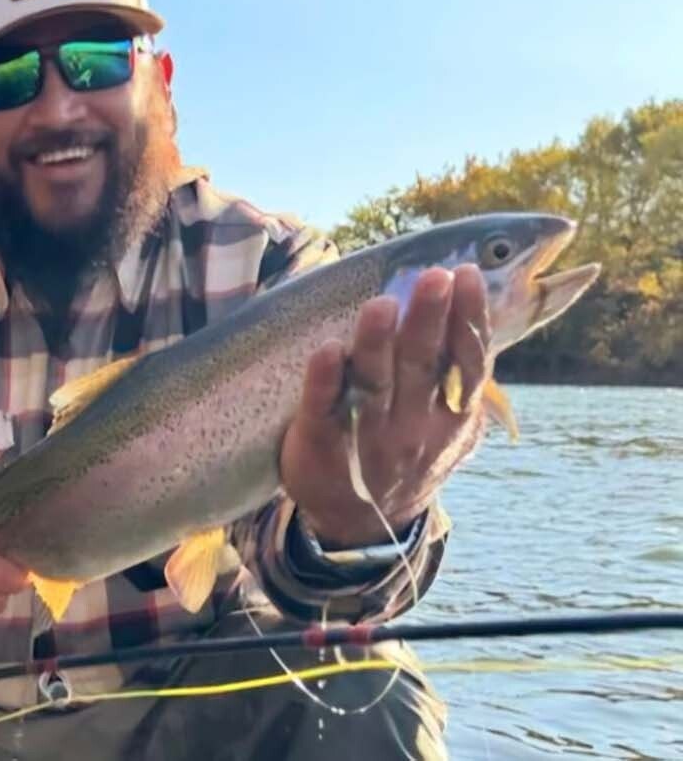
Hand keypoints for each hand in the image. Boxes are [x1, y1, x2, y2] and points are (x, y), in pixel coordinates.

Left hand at [281, 264, 489, 547]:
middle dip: (429, 319)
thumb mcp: (449, 426)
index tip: (467, 277)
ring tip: (381, 305)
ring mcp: (365, 435)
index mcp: (449, 417)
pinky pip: (321, 409)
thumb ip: (462, 381)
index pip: (465, 363)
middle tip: (433, 277)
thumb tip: (482, 318)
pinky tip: (326, 350)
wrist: (361, 522)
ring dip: (376, 343)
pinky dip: (324, 380)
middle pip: (421, 365)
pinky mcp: (319, 443)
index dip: (469, 320)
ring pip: (373, 384)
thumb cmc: (407, 450)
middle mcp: (412, 426)